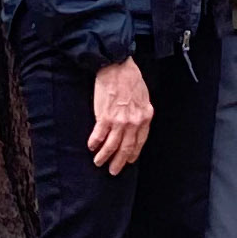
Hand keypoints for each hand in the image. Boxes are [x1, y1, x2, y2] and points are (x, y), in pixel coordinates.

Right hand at [89, 58, 152, 173]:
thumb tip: (138, 122)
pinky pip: (99, 135)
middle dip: (119, 161)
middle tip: (113, 171)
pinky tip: (91, 147)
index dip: (133, 153)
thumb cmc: (130, 78)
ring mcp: (119, 121)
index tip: (129, 161)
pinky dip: (95, 143)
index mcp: (145, 117)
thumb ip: (142, 112)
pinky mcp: (105, 117)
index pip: (139, 141)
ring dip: (104, 156)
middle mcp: (133, 122)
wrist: (118, 67)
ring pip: (112, 145)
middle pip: (126, 147)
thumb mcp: (144, 97)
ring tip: (99, 162)